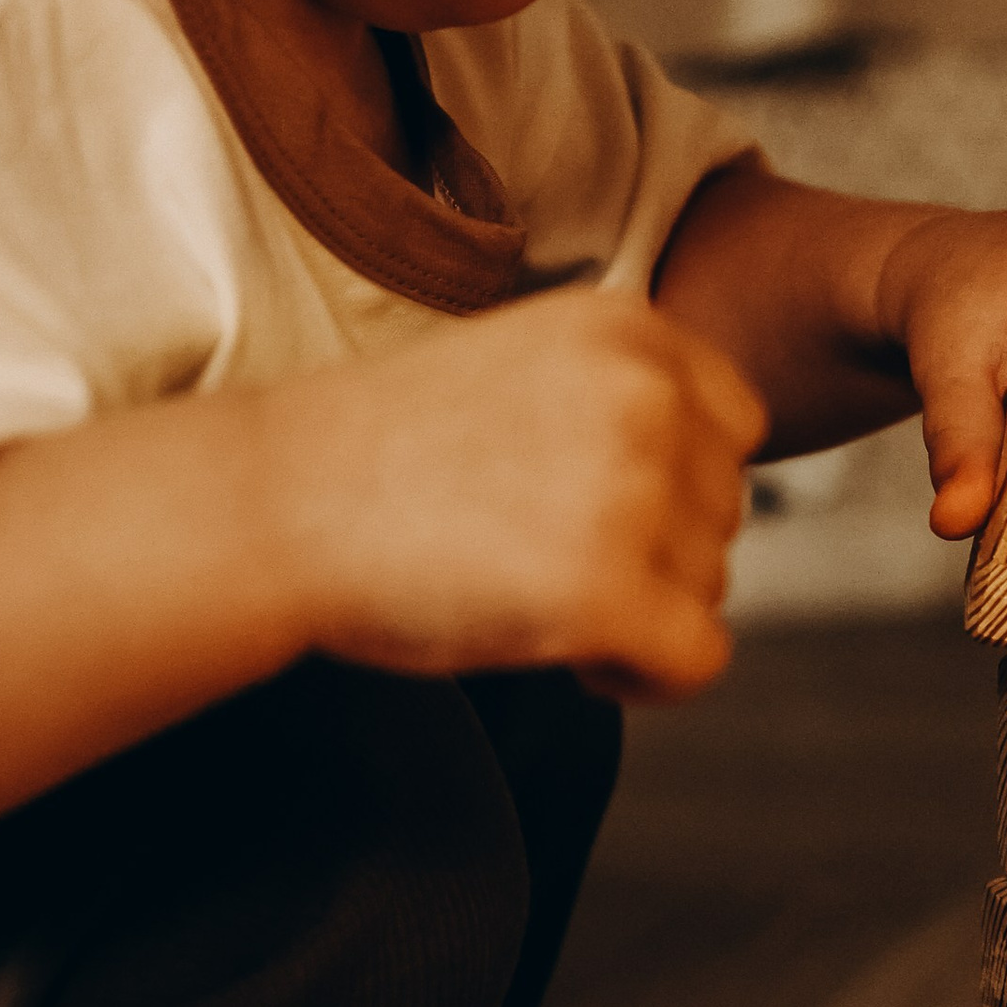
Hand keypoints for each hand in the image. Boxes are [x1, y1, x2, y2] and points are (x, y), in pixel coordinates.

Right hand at [257, 287, 765, 698]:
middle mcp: (648, 395)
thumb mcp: (527, 370)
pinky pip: (696, 661)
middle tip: (537, 555)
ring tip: (528, 589)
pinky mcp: (606, 592)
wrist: (272, 505)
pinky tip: (569, 656)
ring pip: (711, 586)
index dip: (674, 482)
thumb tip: (718, 482)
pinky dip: (642, 678)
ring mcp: (632, 492)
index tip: (584, 504)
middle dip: (654, 551)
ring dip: (640, 609)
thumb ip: (627, 400)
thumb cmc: (382, 452)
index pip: (734, 425)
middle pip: (725, 511)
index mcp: (631, 329)